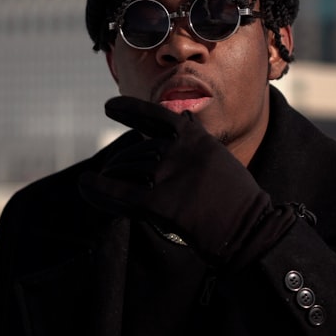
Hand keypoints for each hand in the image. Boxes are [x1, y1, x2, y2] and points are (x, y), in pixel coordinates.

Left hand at [79, 96, 292, 266]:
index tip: (108, 106)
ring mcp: (169, 176)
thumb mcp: (220, 158)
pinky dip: (98, 190)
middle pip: (138, 151)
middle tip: (110, 169)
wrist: (250, 229)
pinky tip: (85, 185)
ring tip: (97, 182)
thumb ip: (198, 140)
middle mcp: (180, 152)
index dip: (130, 110)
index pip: (157, 116)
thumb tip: (185, 118)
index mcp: (196, 138)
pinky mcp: (160, 203)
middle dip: (121, 161)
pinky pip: (120, 194)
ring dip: (110, 176)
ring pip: (128, 171)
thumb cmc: (238, 199)